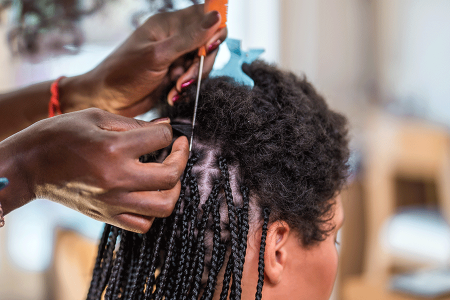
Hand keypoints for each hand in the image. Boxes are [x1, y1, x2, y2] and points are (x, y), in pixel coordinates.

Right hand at [0, 108, 188, 232]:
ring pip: (164, 205)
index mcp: (113, 148)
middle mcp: (117, 178)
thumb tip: (166, 128)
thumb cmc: (59, 135)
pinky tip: (149, 193)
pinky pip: (143, 224)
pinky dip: (153, 210)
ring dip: (174, 188)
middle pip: (171, 176)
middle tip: (179, 149)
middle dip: (182, 158)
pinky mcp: (107, 216)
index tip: (167, 132)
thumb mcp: (95, 116)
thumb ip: (135, 123)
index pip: (161, 140)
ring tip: (168, 174)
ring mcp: (113, 201)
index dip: (169, 133)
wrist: (28, 165)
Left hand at [60, 4, 226, 116]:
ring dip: (192, 80)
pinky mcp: (174, 74)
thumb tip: (216, 17)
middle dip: (201, 64)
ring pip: (202, 64)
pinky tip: (172, 94)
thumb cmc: (123, 74)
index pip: (205, 15)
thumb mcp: (158, 55)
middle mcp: (174, 37)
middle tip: (183, 78)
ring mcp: (175, 56)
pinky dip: (186, 89)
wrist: (106, 100)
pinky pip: (192, 79)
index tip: (209, 47)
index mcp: (168, 24)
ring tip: (175, 88)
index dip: (214, 29)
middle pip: (208, 44)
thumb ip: (189, 38)